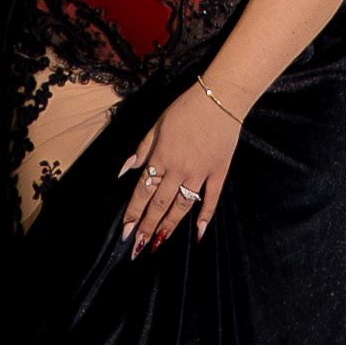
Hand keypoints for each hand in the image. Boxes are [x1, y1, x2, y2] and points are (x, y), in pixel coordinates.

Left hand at [117, 85, 244, 253]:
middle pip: (159, 203)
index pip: (143, 191)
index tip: (127, 229)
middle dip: (147, 226)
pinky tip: (198, 232)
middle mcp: (178, 169)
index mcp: (161, 157)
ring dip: (169, 226)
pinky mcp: (218, 172)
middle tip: (140, 246)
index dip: (133, 212)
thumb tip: (126, 170)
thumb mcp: (157, 125)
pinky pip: (211, 198)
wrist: (219, 98)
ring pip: (182, 206)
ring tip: (160, 242)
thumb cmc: (186, 109)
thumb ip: (142, 149)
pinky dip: (205, 216)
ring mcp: (200, 173)